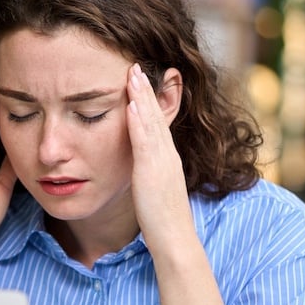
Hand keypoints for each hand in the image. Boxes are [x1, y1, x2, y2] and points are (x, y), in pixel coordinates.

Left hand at [126, 64, 193, 252]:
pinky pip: (144, 142)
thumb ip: (150, 176)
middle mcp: (167, 156)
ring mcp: (162, 162)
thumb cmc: (163, 222)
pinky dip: (138, 122)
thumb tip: (142, 171)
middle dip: (145, 90)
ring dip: (141, 96)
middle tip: (135, 65)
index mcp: (167, 160)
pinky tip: (130, 105)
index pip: (157, 124)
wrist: (175, 239)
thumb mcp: (155, 191)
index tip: (138, 81)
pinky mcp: (152, 172)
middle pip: (155, 116)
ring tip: (132, 73)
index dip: (148, 101)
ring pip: (151, 122)